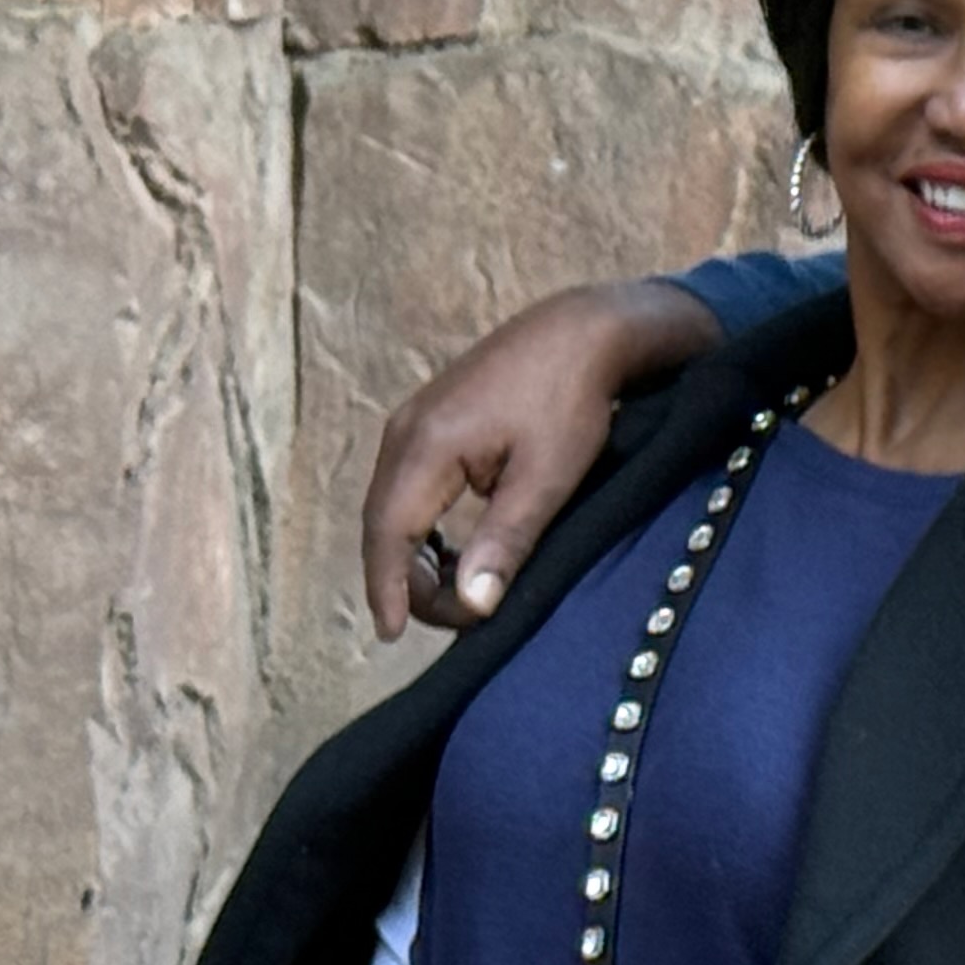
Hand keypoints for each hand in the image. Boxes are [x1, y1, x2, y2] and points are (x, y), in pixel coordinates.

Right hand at [361, 281, 721, 637]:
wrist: (582, 330)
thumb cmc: (570, 400)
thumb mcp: (547, 479)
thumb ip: (505, 542)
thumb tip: (470, 605)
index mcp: (425, 444)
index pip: (388, 533)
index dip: (387, 588)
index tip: (391, 635)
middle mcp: (405, 430)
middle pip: (382, 523)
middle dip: (405, 579)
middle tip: (449, 620)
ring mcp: (412, 421)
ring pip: (391, 506)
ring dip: (411, 554)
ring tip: (450, 595)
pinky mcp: (429, 420)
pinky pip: (406, 486)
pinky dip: (419, 527)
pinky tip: (450, 552)